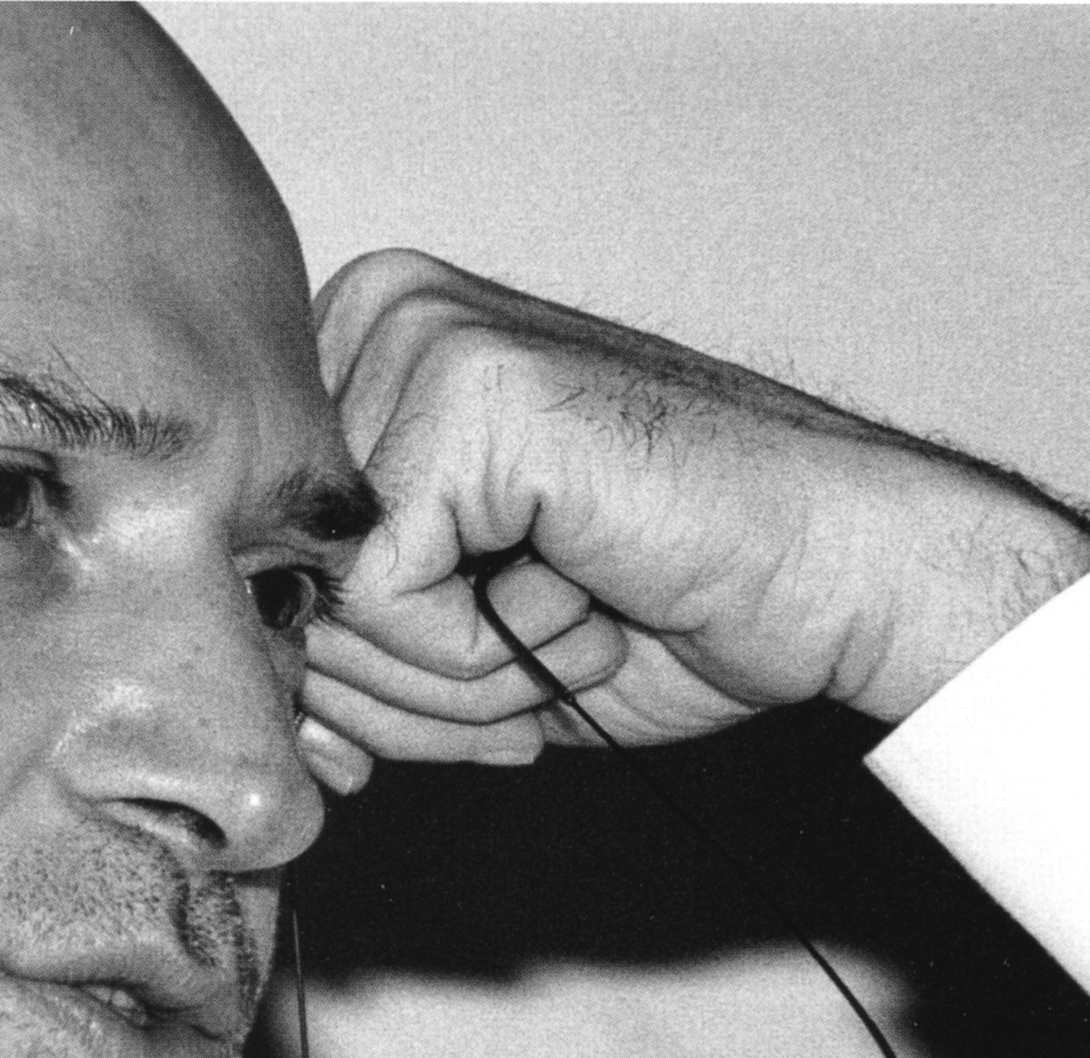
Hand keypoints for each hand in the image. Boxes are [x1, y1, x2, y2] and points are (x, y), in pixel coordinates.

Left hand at [296, 250, 1089, 791]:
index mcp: (362, 364)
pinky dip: (480, 654)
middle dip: (408, 689)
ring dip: (454, 682)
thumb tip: (254, 702)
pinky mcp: (466, 389)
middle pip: (284, 591)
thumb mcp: (463, 645)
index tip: (464, 692)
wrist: (835, 578)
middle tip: (541, 653)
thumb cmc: (667, 605)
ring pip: (329, 605)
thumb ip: (349, 653)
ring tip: (573, 615)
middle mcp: (375, 322)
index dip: (352, 676)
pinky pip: (382, 597)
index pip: (263, 566)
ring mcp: (418, 338)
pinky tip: (583, 598)